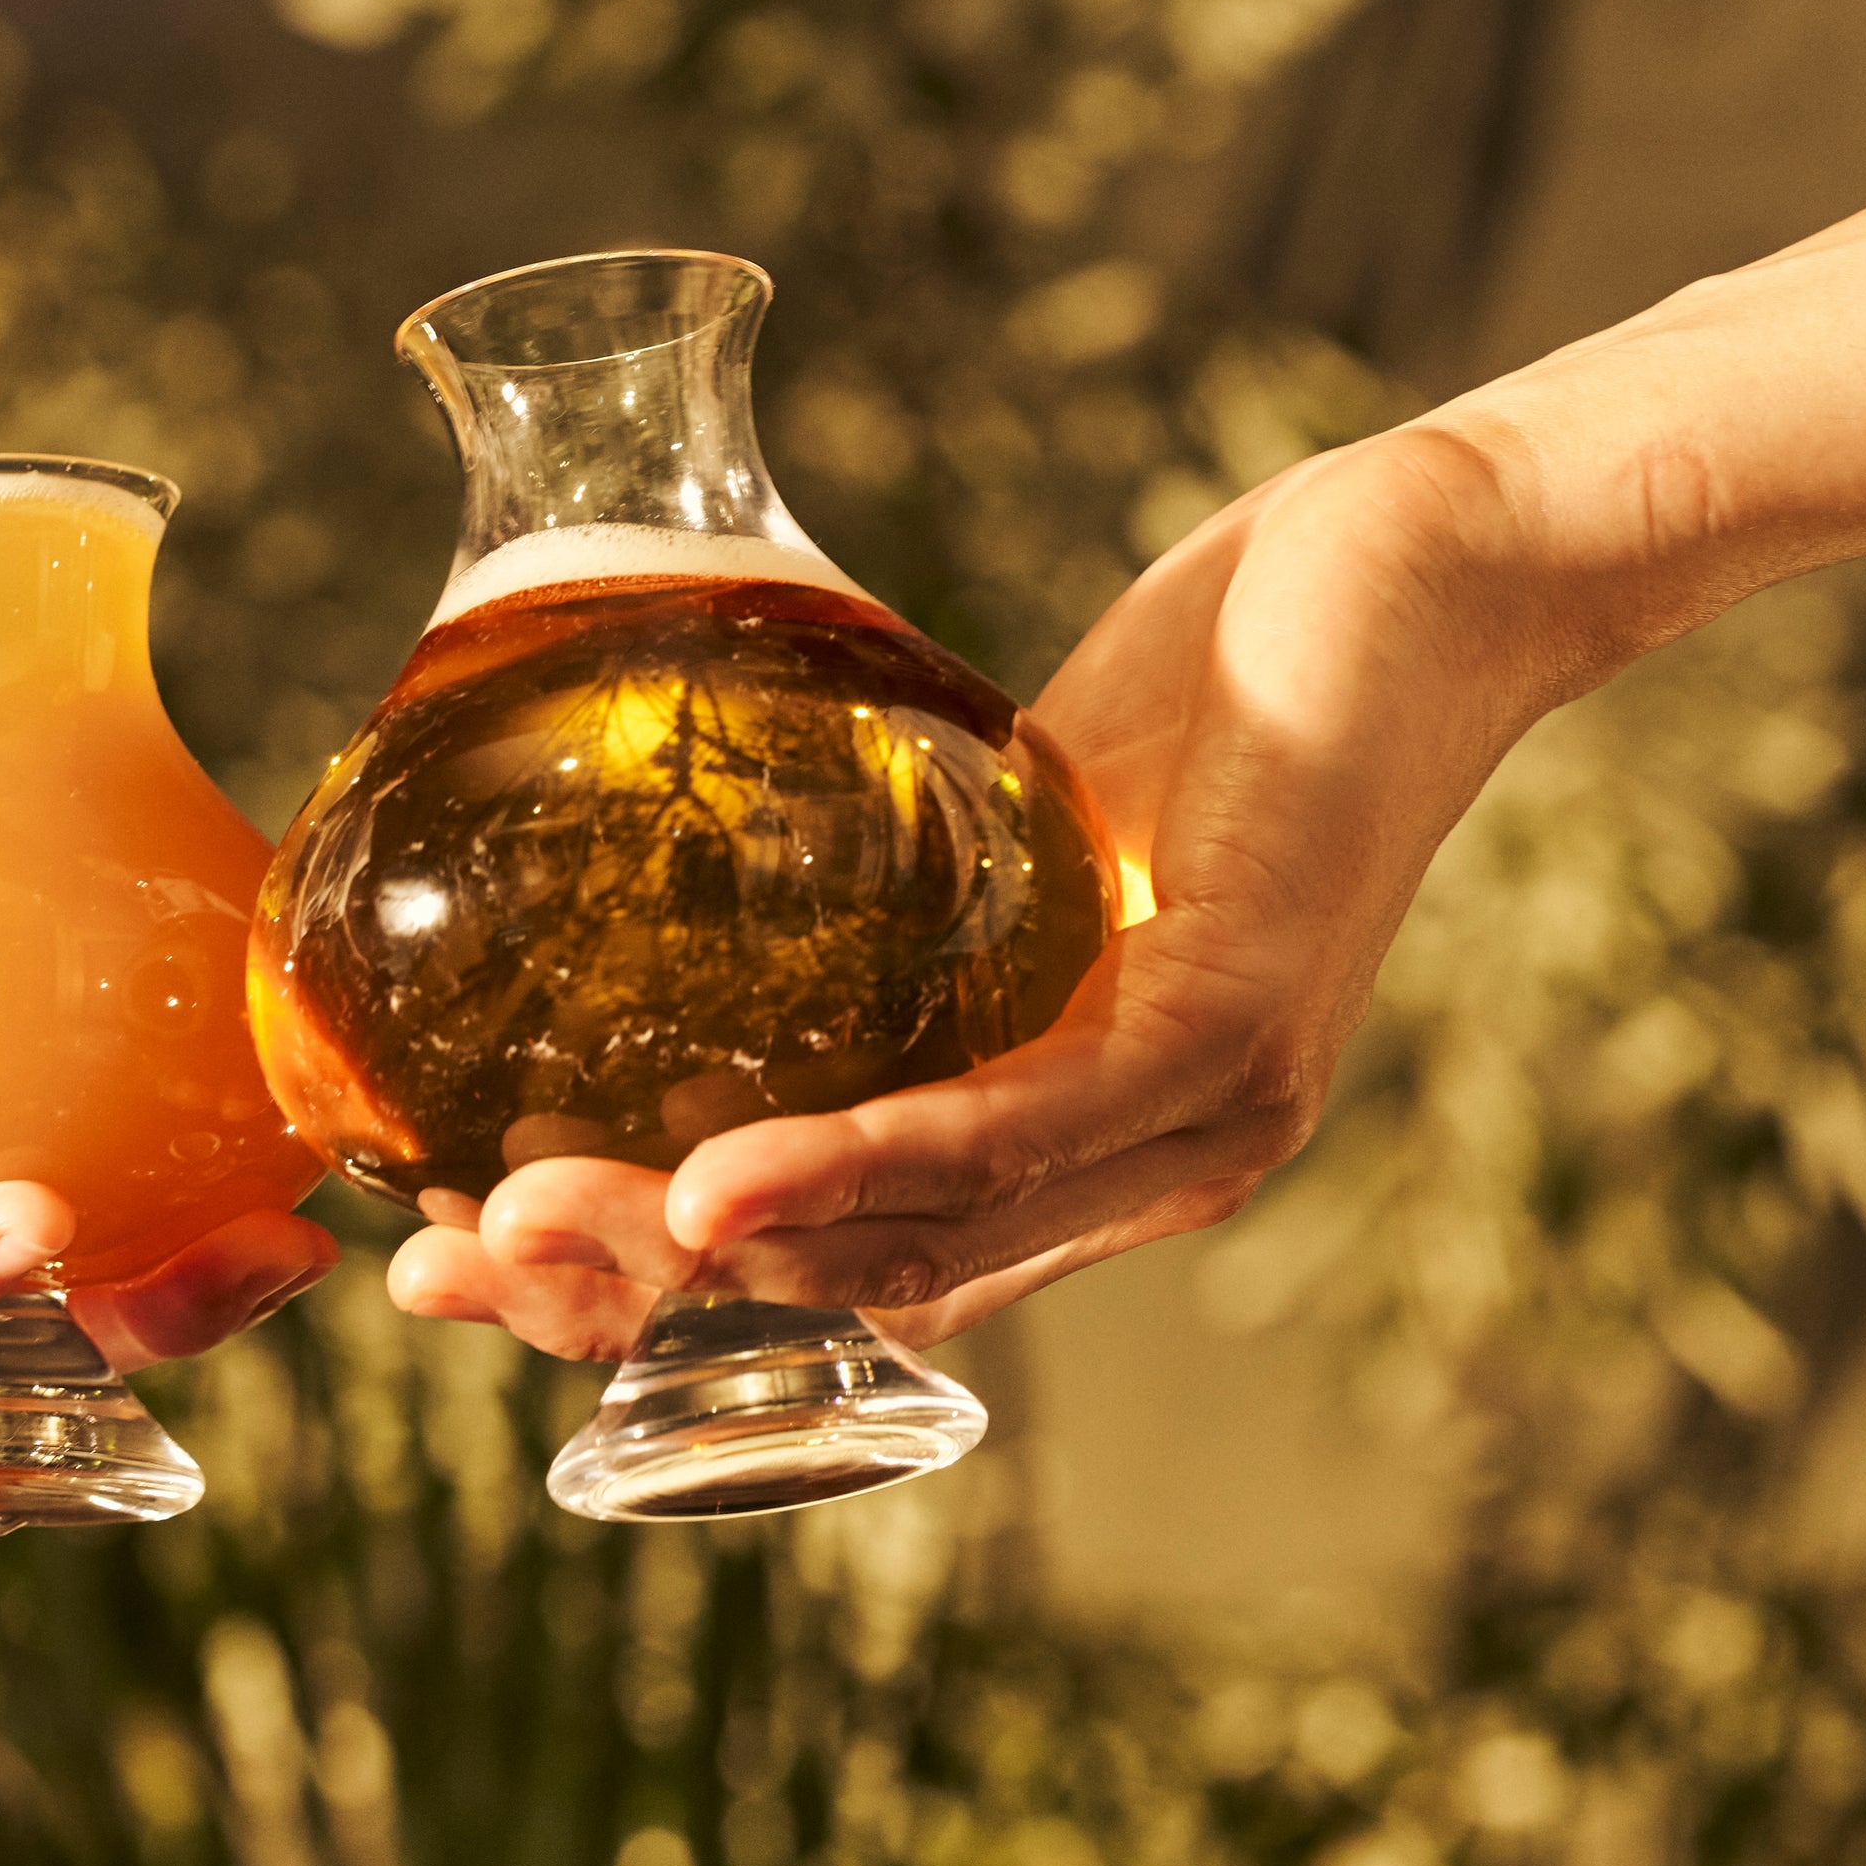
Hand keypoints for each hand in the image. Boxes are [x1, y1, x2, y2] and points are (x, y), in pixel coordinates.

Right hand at [385, 426, 1602, 1354]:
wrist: (1424, 567)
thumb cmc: (1218, 690)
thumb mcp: (1003, 830)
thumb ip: (885, 914)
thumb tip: (679, 886)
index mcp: (1072, 1143)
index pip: (831, 1265)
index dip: (639, 1292)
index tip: (458, 1256)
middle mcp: (1133, 1173)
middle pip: (843, 1293)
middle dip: (624, 1298)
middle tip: (441, 1267)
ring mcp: (1191, 1118)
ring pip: (913, 1241)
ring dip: (707, 1250)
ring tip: (532, 1232)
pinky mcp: (1225, 1019)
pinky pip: (1019, 1130)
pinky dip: (860, 1165)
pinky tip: (723, 1179)